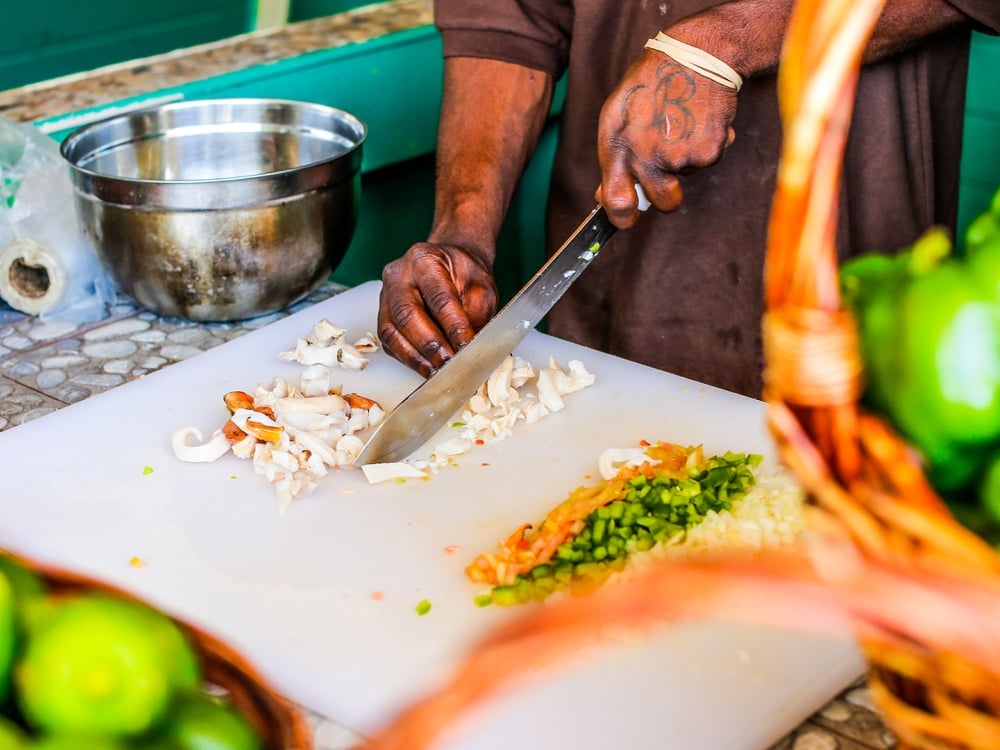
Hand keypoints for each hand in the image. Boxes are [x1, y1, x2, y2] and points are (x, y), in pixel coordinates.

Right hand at [378, 242, 498, 377]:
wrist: (451, 267)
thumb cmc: (466, 276)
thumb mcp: (481, 288)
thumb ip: (476, 315)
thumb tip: (470, 348)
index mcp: (424, 259)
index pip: (438, 297)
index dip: (453, 325)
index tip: (466, 346)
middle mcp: (398, 275)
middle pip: (407, 314)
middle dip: (430, 344)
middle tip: (450, 363)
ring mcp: (386, 296)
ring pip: (392, 331)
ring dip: (416, 357)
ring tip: (439, 372)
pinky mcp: (383, 317)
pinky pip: (390, 343)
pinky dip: (409, 359)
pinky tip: (428, 368)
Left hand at [596, 48, 738, 227]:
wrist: (696, 55)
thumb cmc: (652, 82)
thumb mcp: (618, 115)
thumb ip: (612, 159)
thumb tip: (605, 198)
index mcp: (618, 147)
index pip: (616, 201)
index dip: (622, 218)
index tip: (627, 220)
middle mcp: (647, 156)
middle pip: (663, 202)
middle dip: (668, 195)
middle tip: (669, 171)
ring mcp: (679, 156)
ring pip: (688, 176)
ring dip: (687, 158)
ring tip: (682, 122)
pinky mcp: (708, 151)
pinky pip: (708, 159)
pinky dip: (708, 143)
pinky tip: (700, 118)